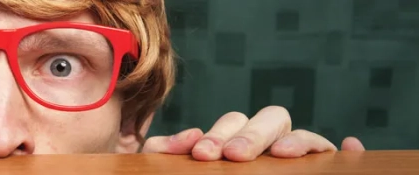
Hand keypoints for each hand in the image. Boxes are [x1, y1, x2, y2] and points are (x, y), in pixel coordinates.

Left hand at [142, 106, 365, 160]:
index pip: (232, 123)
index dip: (217, 134)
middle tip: (233, 156)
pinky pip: (332, 153)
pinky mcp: (319, 169)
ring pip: (301, 133)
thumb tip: (186, 138)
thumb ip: (172, 153)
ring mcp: (294, 155)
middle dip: (251, 135)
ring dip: (292, 140)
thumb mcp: (180, 172)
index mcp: (236, 139)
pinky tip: (348, 146)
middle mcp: (267, 142)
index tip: (201, 153)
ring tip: (281, 154)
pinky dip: (342, 149)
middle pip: (269, 119)